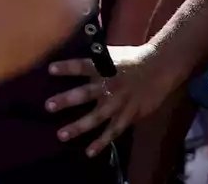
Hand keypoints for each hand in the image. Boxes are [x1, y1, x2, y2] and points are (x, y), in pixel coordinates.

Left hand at [45, 44, 177, 156]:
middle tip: (48, 106)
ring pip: (97, 117)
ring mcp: (119, 103)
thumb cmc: (130, 60)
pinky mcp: (129, 115)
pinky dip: (102, 142)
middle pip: (85, 93)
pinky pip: (114, 131)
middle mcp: (109, 86)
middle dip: (66, 100)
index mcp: (104, 67)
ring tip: (61, 135)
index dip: (67, 67)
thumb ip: (93, 62)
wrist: (160, 68)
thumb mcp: (111, 54)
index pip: (82, 66)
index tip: (50, 69)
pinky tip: (89, 152)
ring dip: (79, 126)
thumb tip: (71, 64)